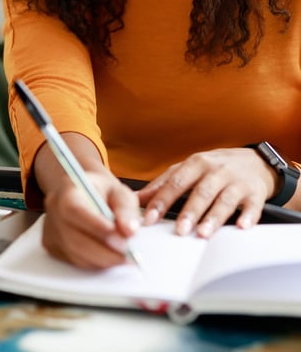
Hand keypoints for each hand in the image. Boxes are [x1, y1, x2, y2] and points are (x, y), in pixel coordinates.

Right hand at [38, 163, 140, 269]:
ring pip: (75, 254)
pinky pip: (75, 261)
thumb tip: (130, 231)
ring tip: (124, 256)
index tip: (123, 240)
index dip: (97, 227)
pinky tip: (108, 255)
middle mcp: (53, 210)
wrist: (85, 193)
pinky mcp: (52, 246)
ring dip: (103, 260)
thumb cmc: (102, 192)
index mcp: (66, 190)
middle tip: (130, 255)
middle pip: (74, 238)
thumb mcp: (119, 192)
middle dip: (105, 252)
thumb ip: (125, 209)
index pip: (74, 210)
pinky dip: (95, 263)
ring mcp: (50, 230)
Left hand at [137, 148, 276, 236]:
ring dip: (213, 217)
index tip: (150, 218)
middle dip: (189, 212)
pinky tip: (241, 226)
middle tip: (179, 230)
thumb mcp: (187, 169)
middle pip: (200, 192)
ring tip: (203, 233)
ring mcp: (236, 182)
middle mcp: (215, 171)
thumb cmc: (215, 167)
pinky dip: (247, 217)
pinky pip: (252, 206)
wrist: (254, 161)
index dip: (161, 201)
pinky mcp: (255, 194)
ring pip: (224, 200)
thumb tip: (138, 198)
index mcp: (195, 164)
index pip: (175, 183)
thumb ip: (163, 183)